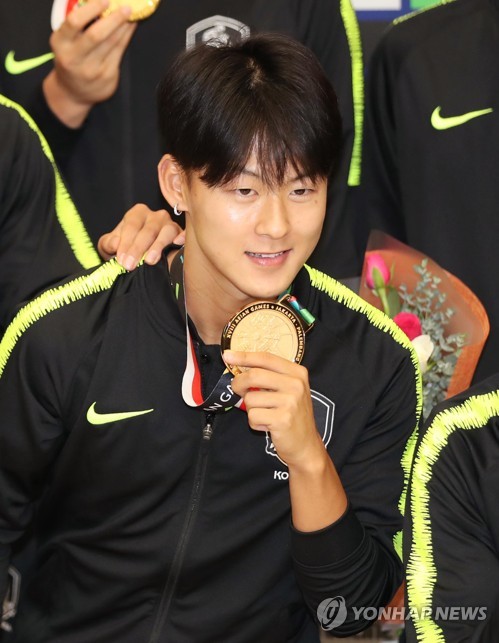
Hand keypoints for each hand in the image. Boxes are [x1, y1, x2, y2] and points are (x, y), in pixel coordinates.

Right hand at [43, 0, 136, 126]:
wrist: (73, 92)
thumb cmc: (71, 60)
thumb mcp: (66, 42)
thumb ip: (78, 25)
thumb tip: (101, 4)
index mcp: (60, 43)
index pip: (74, 22)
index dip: (91, 9)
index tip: (105, 0)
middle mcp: (74, 58)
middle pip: (96, 35)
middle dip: (113, 19)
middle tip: (126, 7)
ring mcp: (91, 70)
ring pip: (111, 44)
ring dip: (124, 27)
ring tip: (131, 15)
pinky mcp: (106, 77)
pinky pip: (118, 53)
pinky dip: (125, 38)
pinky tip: (129, 29)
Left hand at [98, 203, 184, 269]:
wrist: (140, 255)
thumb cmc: (125, 248)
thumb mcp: (111, 246)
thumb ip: (109, 244)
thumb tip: (116, 243)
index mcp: (138, 213)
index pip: (131, 226)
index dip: (125, 243)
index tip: (122, 260)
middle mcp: (156, 215)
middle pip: (148, 230)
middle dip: (138, 249)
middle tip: (130, 265)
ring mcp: (170, 224)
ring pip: (166, 231)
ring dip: (157, 246)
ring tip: (149, 261)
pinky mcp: (181, 234)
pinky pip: (184, 233)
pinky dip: (182, 237)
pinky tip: (177, 243)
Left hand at [225, 350, 326, 469]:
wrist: (306, 445)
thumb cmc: (292, 415)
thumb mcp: (288, 390)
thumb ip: (270, 377)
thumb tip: (239, 365)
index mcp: (297, 373)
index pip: (266, 358)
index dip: (244, 356)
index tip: (227, 355)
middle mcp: (296, 384)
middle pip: (254, 375)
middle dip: (239, 383)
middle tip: (238, 391)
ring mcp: (290, 402)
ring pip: (251, 398)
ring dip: (251, 409)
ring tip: (265, 415)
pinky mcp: (282, 419)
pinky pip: (253, 416)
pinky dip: (254, 423)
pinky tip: (267, 425)